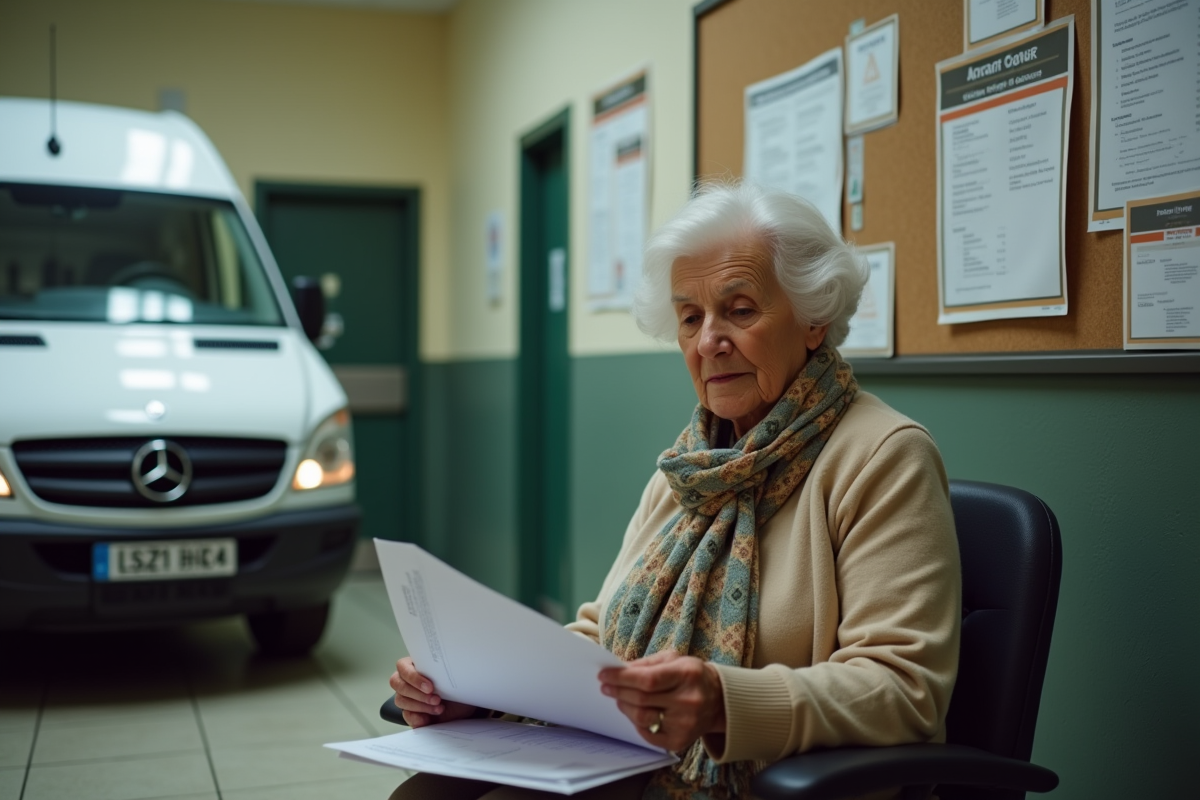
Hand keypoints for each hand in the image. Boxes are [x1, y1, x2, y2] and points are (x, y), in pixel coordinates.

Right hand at [389, 656, 477, 727]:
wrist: (463, 703)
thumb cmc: (455, 685)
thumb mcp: (452, 675)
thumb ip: (442, 671)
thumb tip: (441, 669)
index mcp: (414, 665)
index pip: (403, 667)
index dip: (414, 678)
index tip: (430, 687)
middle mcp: (407, 680)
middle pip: (398, 684)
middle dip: (417, 693)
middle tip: (436, 699)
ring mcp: (406, 697)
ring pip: (401, 700)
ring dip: (420, 706)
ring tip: (438, 708)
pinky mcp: (410, 713)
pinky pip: (407, 716)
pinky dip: (418, 718)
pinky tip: (430, 718)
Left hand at [598, 651, 725, 751]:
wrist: (718, 700)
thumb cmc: (691, 675)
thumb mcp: (674, 659)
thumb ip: (646, 664)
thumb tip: (617, 670)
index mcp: (687, 674)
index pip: (648, 679)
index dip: (622, 678)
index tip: (604, 675)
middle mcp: (688, 701)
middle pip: (642, 699)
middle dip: (618, 691)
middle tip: (606, 686)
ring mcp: (685, 723)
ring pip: (642, 718)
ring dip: (625, 707)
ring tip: (620, 699)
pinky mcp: (680, 741)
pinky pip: (648, 735)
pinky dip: (636, 723)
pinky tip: (635, 713)